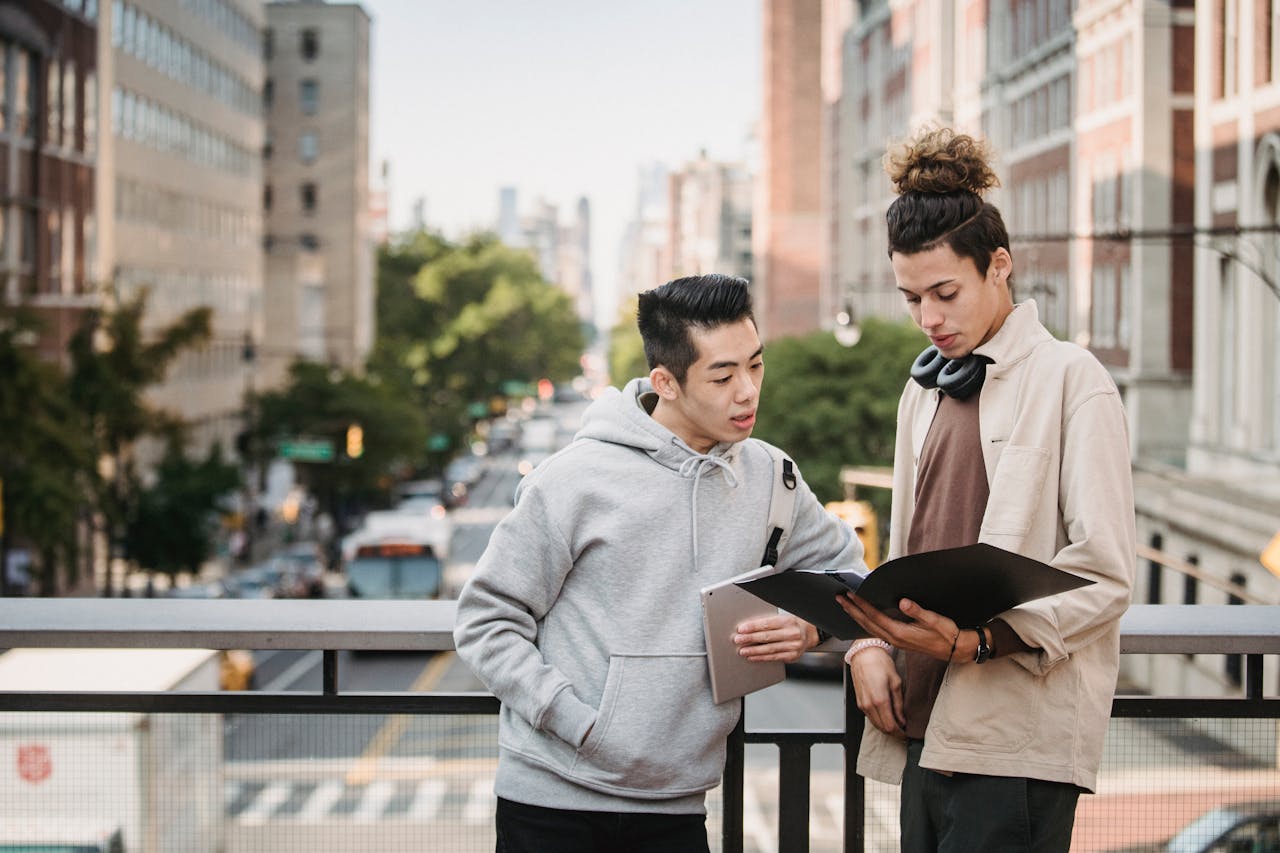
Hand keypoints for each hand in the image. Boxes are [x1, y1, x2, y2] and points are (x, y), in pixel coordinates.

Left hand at [733, 614, 815, 662]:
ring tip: (742, 650)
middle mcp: (792, 634)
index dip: (753, 627)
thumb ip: (768, 622)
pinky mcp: (792, 656)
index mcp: (788, 621)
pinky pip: (774, 657)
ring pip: (769, 649)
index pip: (767, 624)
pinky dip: (761, 658)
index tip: (741, 629)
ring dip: (753, 650)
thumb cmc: (792, 624)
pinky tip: (752, 657)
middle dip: (750, 639)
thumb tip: (748, 627)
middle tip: (738, 640)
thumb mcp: (783, 618)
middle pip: (767, 637)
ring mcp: (793, 646)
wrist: (810, 633)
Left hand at [837, 593, 960, 662]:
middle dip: (852, 610)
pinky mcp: (899, 641)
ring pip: (869, 628)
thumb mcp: (935, 620)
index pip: (875, 616)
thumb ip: (918, 611)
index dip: (862, 605)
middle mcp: (895, 638)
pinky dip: (866, 622)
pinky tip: (862, 617)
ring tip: (845, 605)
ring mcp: (896, 641)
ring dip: (856, 616)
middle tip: (839, 598)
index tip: (850, 594)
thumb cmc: (947, 634)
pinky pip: (876, 631)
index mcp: (901, 633)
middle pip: (867, 623)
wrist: (956, 650)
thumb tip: (902, 601)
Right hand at [846, 645, 903, 733]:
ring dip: (886, 727)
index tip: (907, 734)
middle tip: (904, 731)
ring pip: (875, 724)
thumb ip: (899, 704)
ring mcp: (862, 704)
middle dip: (894, 733)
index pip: (890, 726)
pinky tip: (886, 716)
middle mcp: (868, 705)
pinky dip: (879, 721)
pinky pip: (870, 717)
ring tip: (897, 724)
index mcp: (880, 700)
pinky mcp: (859, 701)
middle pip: (882, 728)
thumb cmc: (879, 662)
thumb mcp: (895, 682)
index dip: (900, 733)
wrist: (863, 653)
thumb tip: (902, 720)